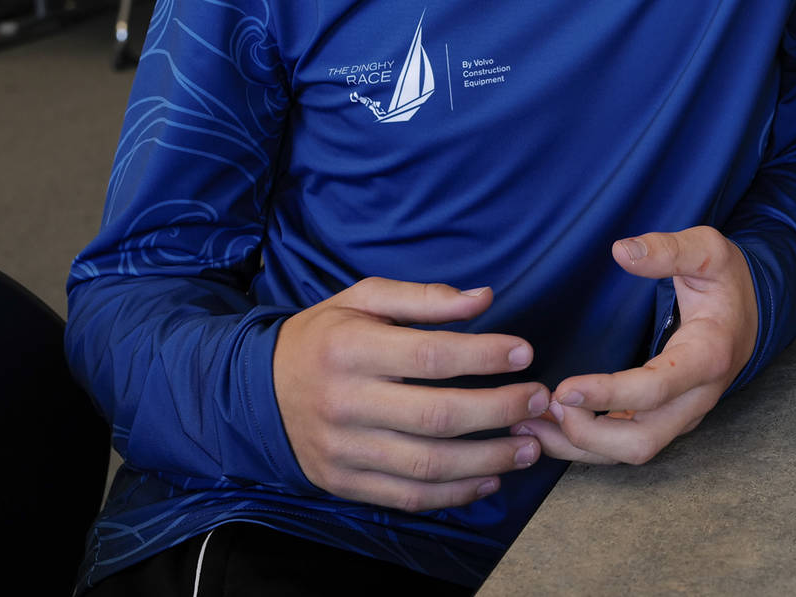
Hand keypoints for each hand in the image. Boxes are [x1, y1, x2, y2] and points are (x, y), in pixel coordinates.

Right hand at [273, 278, 548, 511]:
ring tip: (530, 446)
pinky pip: (408, 496)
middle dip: (499, 410)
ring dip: (488, 459)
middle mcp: (346, 402)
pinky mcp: (344, 483)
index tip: (524, 353)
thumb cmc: (325, 337)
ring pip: (428, 464)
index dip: (483, 355)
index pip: (429, 355)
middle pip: (436, 415)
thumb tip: (483, 298)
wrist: (256, 392)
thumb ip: (423, 297)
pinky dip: (455, 494)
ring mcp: (344, 449)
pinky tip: (490, 479)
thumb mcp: (362, 299)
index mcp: (350, 348)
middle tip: (539, 401)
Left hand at [512, 226, 758, 465]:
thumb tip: (622, 252)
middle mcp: (697, 398)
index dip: (608, 395)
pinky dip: (585, 445)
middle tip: (543, 404)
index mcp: (708, 357)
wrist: (750, 314)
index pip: (656, 390)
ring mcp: (682, 416)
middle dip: (587, 434)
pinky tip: (548, 428)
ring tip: (529, 423)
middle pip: (643, 442)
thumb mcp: (709, 250)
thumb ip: (668, 250)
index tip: (564, 389)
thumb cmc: (725, 281)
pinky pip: (625, 447)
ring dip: (578, 447)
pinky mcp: (667, 421)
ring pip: (631, 453)